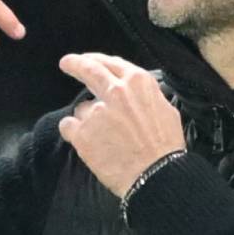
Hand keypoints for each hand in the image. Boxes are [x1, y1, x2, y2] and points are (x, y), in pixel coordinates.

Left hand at [56, 53, 186, 196]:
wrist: (156, 175)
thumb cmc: (165, 147)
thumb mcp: (166, 111)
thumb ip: (146, 97)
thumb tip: (136, 93)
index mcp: (138, 83)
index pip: (111, 63)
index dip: (96, 59)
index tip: (86, 60)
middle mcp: (115, 91)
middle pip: (88, 69)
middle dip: (75, 63)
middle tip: (66, 63)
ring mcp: (96, 112)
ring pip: (81, 108)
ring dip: (87, 119)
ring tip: (103, 139)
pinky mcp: (82, 133)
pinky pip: (68, 126)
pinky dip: (74, 134)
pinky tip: (88, 144)